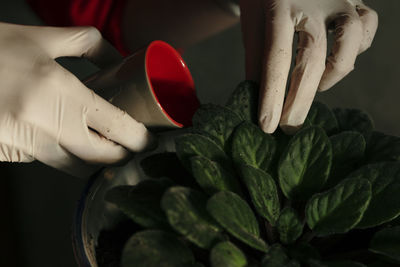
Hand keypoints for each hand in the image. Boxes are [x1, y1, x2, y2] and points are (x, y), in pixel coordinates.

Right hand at [0, 22, 154, 176]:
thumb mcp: (40, 39)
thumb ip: (87, 44)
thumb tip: (119, 59)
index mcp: (58, 92)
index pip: (117, 128)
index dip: (139, 139)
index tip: (148, 140)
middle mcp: (43, 125)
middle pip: (99, 158)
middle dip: (119, 154)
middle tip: (128, 144)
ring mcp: (23, 146)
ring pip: (73, 166)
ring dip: (92, 158)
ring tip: (99, 140)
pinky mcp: (8, 155)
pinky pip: (46, 161)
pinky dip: (61, 153)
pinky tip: (61, 135)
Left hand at [239, 0, 377, 133]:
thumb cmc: (265, 0)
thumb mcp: (253, 25)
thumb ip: (256, 60)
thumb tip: (257, 100)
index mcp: (277, 7)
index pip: (275, 59)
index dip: (271, 96)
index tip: (267, 126)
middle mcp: (310, 2)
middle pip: (311, 58)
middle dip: (300, 100)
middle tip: (289, 127)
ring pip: (349, 39)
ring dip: (334, 73)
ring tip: (316, 88)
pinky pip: (367, 24)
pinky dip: (357, 48)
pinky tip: (339, 60)